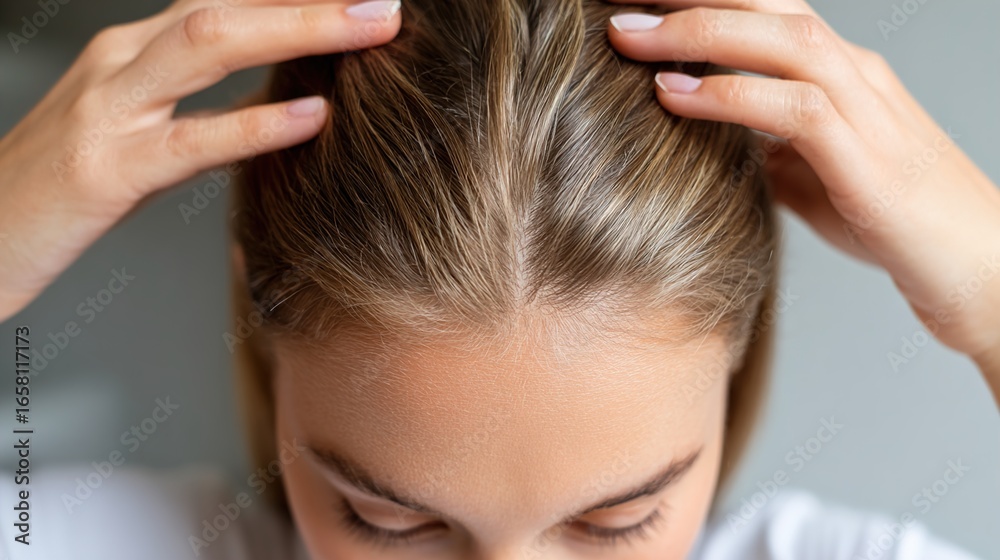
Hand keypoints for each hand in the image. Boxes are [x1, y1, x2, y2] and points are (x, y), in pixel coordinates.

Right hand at [0, 0, 402, 322]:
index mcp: (135, 50)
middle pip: (226, 6)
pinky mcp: (105, 171)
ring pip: (209, 45)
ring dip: (300, 28)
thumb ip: (205, 100)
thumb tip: (285, 93)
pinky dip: (256, 124)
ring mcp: (109, 110)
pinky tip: (312, 117)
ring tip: (372, 26)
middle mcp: (122, 61)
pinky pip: (190, 140)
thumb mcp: (143, 126)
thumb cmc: (69, 183)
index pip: (226, 0)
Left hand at [607, 0, 999, 368]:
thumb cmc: (892, 221)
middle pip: (769, 5)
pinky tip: (674, 95)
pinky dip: (730, 96)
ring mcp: (867, 110)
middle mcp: (855, 74)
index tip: (633, 3)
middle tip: (616, 3)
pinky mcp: (868, 156)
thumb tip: (713, 141)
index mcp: (839, 74)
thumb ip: (767, 148)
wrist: (974, 267)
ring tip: (628, 37)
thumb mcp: (811, 175)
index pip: (763, 13)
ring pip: (783, 41)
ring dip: (698, 34)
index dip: (699, 2)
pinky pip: (794, 107)